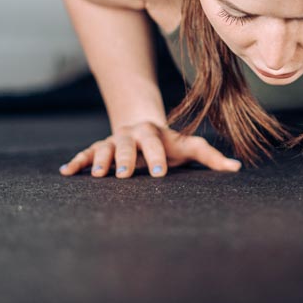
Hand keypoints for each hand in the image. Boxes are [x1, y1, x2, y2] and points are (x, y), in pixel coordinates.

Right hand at [58, 120, 241, 177]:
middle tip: (125, 175)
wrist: (141, 126)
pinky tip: (65, 173)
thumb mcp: (188, 147)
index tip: (160, 173)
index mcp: (152, 134)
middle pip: (126, 145)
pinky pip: (84, 155)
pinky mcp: (98, 150)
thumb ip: (210, 157)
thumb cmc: (169, 144)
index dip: (157, 157)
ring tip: (97, 175)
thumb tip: (237, 168)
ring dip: (98, 160)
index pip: (156, 144)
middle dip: (125, 159)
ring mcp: (112, 142)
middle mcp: (130, 136)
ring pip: (103, 149)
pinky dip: (75, 163)